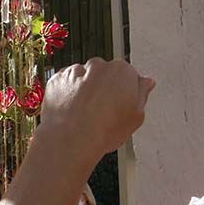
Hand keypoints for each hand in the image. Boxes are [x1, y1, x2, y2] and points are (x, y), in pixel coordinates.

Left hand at [39, 58, 154, 157]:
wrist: (71, 139)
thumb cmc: (105, 130)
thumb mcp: (137, 116)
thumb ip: (142, 93)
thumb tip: (146, 82)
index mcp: (122, 71)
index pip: (127, 75)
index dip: (124, 92)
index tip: (120, 106)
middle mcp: (98, 65)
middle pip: (104, 73)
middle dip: (103, 87)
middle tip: (102, 111)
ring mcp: (76, 71)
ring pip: (83, 77)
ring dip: (84, 89)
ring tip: (84, 114)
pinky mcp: (57, 79)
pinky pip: (65, 83)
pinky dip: (67, 93)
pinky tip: (71, 110)